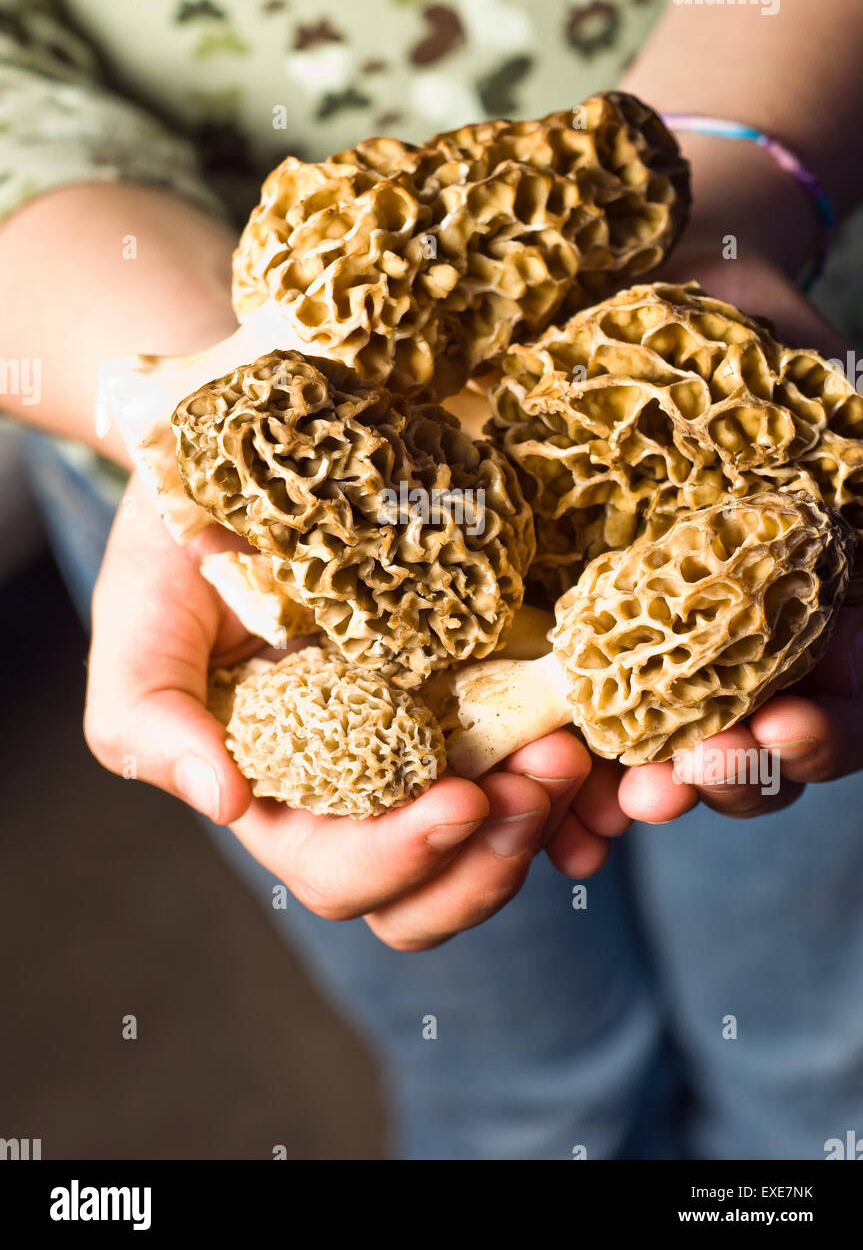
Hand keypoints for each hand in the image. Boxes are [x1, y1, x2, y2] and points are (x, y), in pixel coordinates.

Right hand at [85, 476, 597, 949]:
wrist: (245, 465)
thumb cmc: (178, 550)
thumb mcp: (141, 621)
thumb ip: (149, 717)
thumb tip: (223, 802)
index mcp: (284, 797)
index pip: (342, 872)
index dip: (402, 859)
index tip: (459, 800)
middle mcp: (363, 790)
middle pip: (433, 888)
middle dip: (492, 855)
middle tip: (543, 776)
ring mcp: (430, 747)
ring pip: (496, 841)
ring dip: (544, 819)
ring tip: (572, 752)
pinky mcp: (485, 697)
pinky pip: (544, 773)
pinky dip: (582, 792)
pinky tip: (603, 756)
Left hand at [618, 249, 862, 823]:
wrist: (662, 292)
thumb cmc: (760, 337)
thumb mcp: (833, 393)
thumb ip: (853, 475)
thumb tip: (860, 534)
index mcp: (819, 606)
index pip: (841, 706)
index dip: (822, 736)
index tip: (781, 727)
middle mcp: (746, 641)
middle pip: (753, 752)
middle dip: (719, 780)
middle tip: (670, 786)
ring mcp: (659, 643)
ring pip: (664, 751)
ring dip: (637, 791)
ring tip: (603, 806)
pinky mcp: (572, 629)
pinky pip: (571, 718)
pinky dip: (561, 772)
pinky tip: (537, 800)